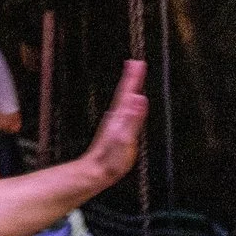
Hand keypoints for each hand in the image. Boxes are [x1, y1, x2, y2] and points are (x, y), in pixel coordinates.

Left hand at [78, 61, 148, 188]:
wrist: (96, 173)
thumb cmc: (111, 160)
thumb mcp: (124, 139)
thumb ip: (132, 118)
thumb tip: (139, 98)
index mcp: (120, 117)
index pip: (127, 92)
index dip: (133, 78)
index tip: (137, 62)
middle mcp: (116, 117)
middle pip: (124, 93)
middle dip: (131, 78)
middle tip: (136, 63)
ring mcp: (114, 124)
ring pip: (123, 100)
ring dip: (129, 88)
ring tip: (133, 77)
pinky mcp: (115, 131)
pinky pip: (123, 110)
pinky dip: (127, 101)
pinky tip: (128, 104)